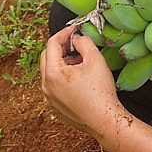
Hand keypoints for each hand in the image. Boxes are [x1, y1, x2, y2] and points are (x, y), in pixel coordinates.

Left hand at [40, 24, 124, 138]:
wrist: (105, 121)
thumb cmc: (100, 92)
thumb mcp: (94, 58)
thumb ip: (83, 41)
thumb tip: (77, 38)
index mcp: (52, 73)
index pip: (52, 44)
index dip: (64, 33)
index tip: (74, 30)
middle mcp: (46, 86)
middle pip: (47, 56)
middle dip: (61, 46)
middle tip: (75, 43)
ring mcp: (49, 98)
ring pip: (50, 71)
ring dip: (62, 61)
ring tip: (81, 61)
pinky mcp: (55, 107)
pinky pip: (54, 85)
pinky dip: (63, 75)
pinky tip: (79, 77)